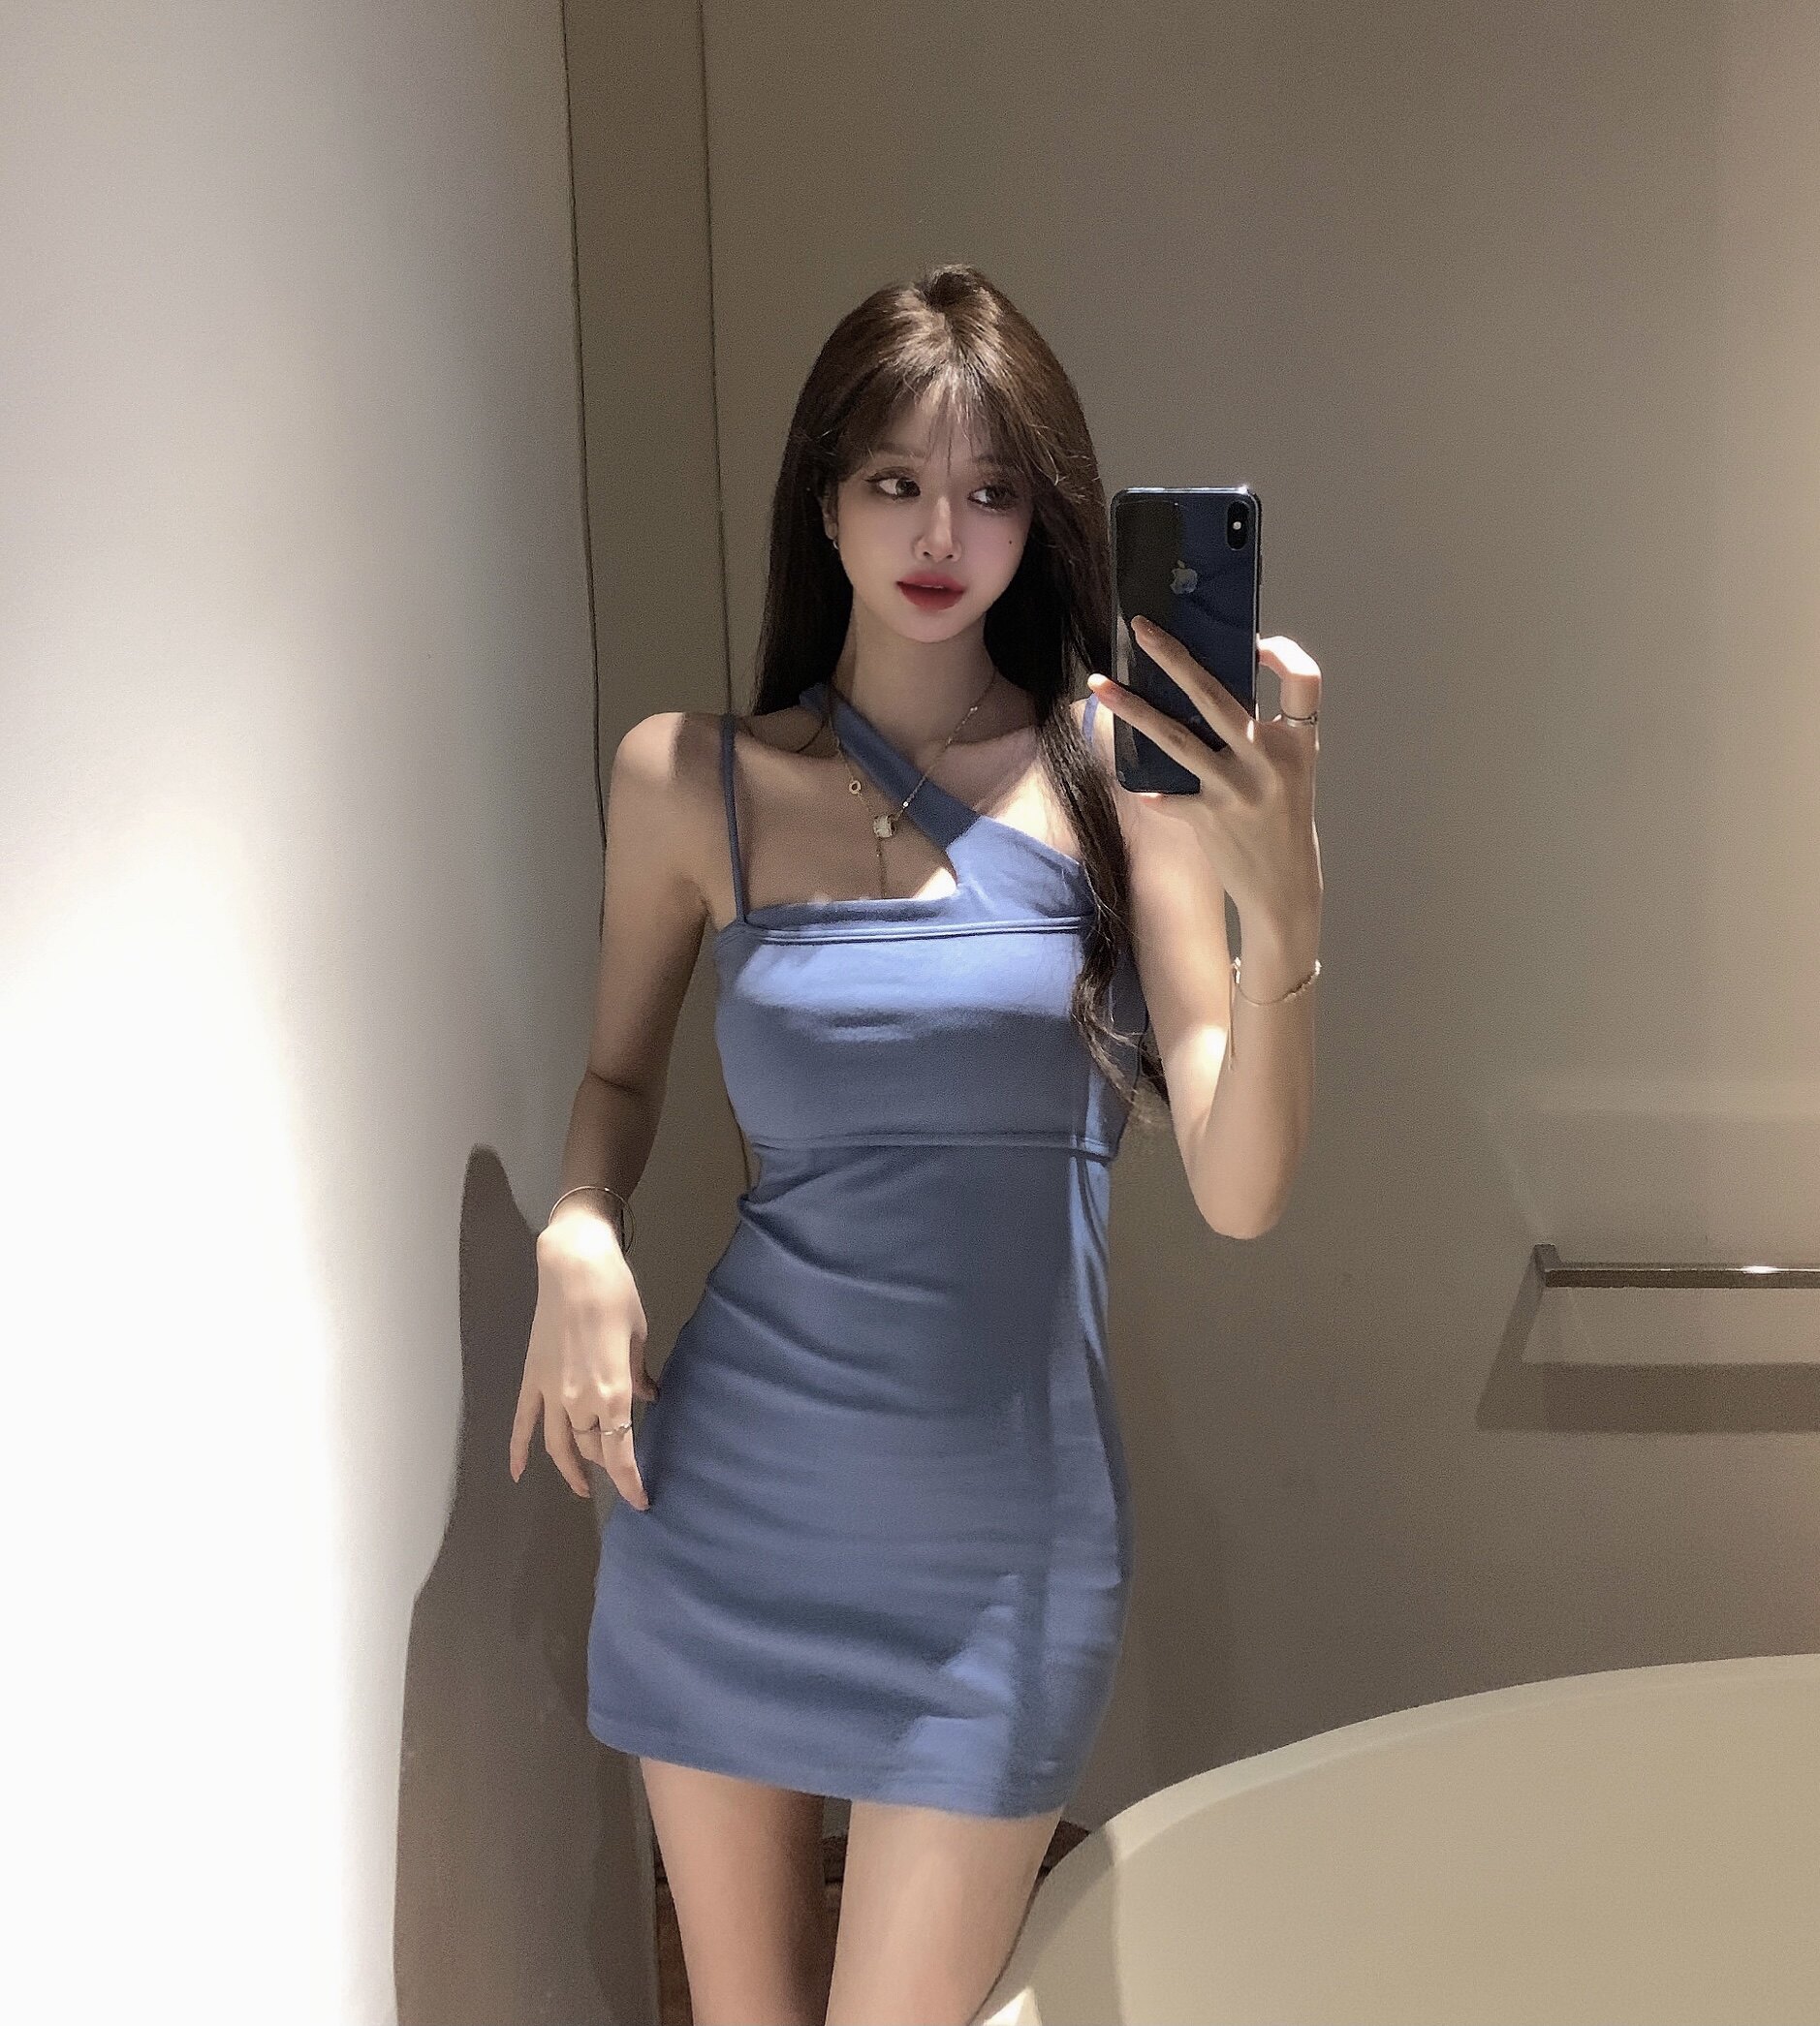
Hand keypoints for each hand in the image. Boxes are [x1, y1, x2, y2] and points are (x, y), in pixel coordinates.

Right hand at [510, 1222, 659, 1507]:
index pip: (620, 1454)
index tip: (642, 1502)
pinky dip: (519, 1449)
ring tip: (583, 1487)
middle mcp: (578, 1401)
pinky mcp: (532, 1378)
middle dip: (608, 1463)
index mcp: (612, 1394)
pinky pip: (523, 1421)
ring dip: (570, 1468)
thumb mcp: (639, 1337)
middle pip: (592, 1447)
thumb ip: (639, 1376)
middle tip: (622, 1473)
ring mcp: (550, 1392)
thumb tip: (646, 1397)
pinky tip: (518, 1472)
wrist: (574, 1266)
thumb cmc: (617, 1295)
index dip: (630, 1483)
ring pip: (558, 1444)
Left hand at [1087, 617, 1322, 936]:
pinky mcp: (1209, 819)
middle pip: (1215, 696)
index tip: (1256, 643)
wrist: (1285, 888)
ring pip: (1175, 738)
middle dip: (1173, 657)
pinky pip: (1166, 795)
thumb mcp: (1290, 770)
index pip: (1305, 680)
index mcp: (1298, 743)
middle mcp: (1268, 761)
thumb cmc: (1283, 821)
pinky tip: (1132, 783)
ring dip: (1133, 710)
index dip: (1284, 654)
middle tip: (1141, 629)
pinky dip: (1149, 790)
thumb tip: (1205, 689)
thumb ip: (1260, 733)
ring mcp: (1236, 790)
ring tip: (1099, 685)